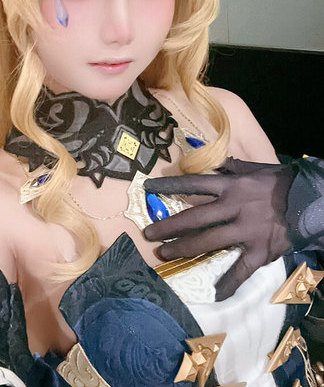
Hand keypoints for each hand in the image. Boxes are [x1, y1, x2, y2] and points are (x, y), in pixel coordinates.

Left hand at [143, 158, 294, 299]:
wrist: (310, 201)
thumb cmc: (279, 183)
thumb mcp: (254, 168)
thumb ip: (233, 168)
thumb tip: (218, 163)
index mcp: (231, 186)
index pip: (193, 184)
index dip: (169, 186)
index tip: (148, 188)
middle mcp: (233, 207)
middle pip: (194, 218)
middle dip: (168, 226)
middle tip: (148, 234)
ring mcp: (245, 230)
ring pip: (208, 242)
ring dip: (183, 249)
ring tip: (163, 253)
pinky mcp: (260, 250)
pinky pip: (242, 269)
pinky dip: (229, 283)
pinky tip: (216, 294)